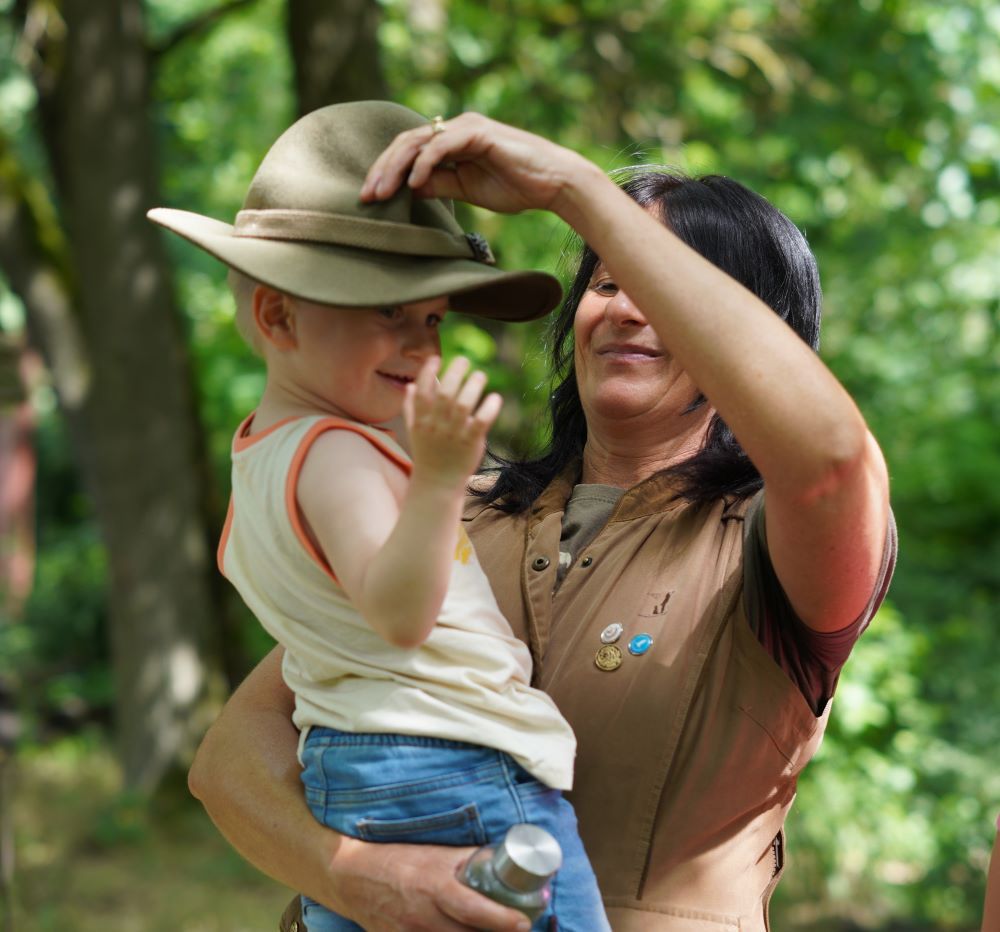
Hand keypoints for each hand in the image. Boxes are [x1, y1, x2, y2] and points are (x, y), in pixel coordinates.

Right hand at [330, 836, 530, 931]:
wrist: (353, 877)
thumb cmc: (398, 859)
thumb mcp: (435, 852)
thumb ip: (468, 859)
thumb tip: (503, 859)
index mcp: (435, 886)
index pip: (473, 909)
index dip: (501, 919)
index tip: (523, 922)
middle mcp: (424, 916)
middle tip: (516, 929)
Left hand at [360, 112, 590, 216]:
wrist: (553, 183)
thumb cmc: (517, 187)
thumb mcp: (468, 190)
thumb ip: (440, 185)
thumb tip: (408, 189)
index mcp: (452, 141)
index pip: (409, 151)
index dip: (387, 173)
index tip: (371, 198)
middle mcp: (455, 129)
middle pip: (405, 143)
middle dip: (382, 170)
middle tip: (366, 196)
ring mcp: (465, 127)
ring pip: (417, 141)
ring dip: (395, 168)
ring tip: (381, 192)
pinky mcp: (477, 133)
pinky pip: (440, 146)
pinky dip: (422, 164)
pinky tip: (412, 184)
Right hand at [403, 355, 500, 488]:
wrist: (437, 484)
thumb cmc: (428, 454)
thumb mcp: (414, 431)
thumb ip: (410, 408)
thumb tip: (410, 385)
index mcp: (421, 420)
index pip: (421, 391)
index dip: (427, 373)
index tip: (436, 358)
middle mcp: (436, 426)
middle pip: (444, 394)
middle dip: (454, 373)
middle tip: (464, 360)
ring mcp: (453, 435)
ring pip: (462, 405)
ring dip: (472, 386)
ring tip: (480, 375)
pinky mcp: (470, 443)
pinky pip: (481, 422)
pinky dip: (489, 409)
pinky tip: (495, 398)